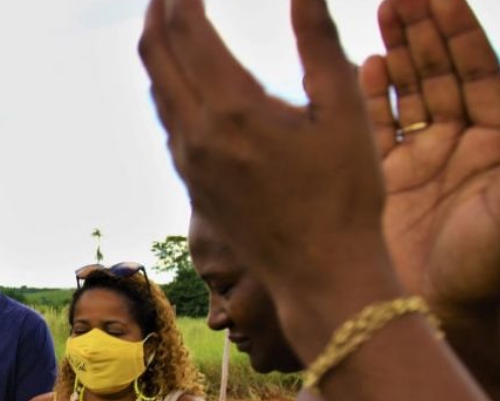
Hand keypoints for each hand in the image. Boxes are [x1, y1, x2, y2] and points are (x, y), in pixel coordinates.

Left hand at [138, 0, 390, 318]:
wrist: (321, 275)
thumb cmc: (345, 196)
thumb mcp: (344, 113)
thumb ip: (319, 42)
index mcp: (232, 110)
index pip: (185, 29)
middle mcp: (196, 134)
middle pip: (154, 53)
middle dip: (156, 8)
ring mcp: (187, 161)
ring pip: (156, 87)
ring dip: (158, 45)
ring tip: (172, 17)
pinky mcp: (190, 182)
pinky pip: (167, 118)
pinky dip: (167, 82)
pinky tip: (185, 74)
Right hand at [361, 0, 499, 321]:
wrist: (442, 315)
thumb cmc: (487, 267)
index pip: (477, 72)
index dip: (459, 32)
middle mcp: (463, 145)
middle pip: (442, 73)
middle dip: (425, 31)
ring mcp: (424, 161)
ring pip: (411, 93)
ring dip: (399, 52)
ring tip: (384, 12)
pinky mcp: (390, 182)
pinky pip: (382, 128)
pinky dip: (375, 96)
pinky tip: (366, 65)